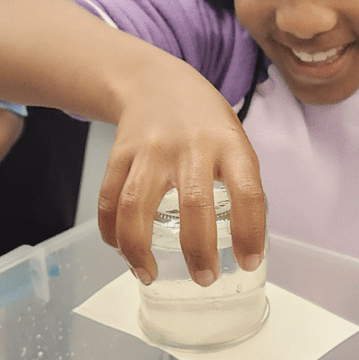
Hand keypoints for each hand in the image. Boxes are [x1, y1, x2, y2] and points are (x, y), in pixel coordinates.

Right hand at [98, 63, 266, 284]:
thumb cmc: (203, 121)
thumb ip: (238, 184)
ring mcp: (151, 149)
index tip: (248, 262)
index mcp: (228, 143)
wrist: (155, 81)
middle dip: (199, 250)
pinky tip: (121, 250)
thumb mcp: (233, 140)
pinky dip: (111, 231)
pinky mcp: (120, 153)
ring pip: (137, 205)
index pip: (247, 191)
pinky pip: (109, 198)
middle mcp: (191, 145)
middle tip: (205, 278)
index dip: (249, 231)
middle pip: (194, 204)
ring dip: (140, 249)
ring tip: (149, 275)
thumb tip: (242, 244)